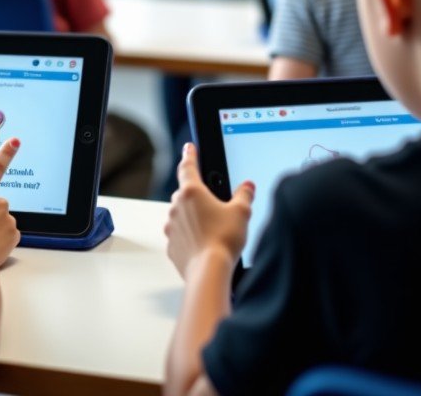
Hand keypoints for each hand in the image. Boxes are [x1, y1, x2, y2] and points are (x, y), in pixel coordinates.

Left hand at [165, 143, 253, 278]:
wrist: (209, 272)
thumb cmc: (223, 240)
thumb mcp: (241, 212)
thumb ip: (244, 195)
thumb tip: (248, 186)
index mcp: (192, 192)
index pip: (188, 166)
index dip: (190, 155)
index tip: (189, 147)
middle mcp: (177, 206)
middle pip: (186, 192)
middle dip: (197, 195)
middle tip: (213, 202)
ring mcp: (172, 226)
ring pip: (181, 214)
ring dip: (193, 216)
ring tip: (212, 228)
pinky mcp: (172, 245)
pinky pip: (180, 234)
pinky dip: (189, 235)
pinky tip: (204, 244)